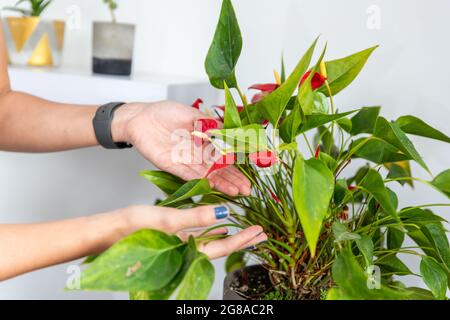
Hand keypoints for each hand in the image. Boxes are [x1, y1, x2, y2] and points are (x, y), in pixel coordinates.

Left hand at [112, 101, 250, 195]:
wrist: (140, 117)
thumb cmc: (165, 112)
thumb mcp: (192, 114)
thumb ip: (209, 124)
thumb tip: (228, 132)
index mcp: (205, 140)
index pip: (226, 155)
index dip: (238, 163)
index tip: (251, 169)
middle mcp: (198, 154)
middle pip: (219, 170)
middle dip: (233, 179)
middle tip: (247, 189)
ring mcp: (187, 162)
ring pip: (207, 176)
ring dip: (222, 184)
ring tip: (236, 192)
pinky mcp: (173, 167)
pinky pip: (189, 176)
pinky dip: (201, 182)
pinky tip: (214, 188)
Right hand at [121, 205, 266, 258]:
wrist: (107, 231)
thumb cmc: (132, 229)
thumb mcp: (168, 220)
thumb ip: (197, 218)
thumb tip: (225, 213)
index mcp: (188, 251)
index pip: (223, 247)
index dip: (243, 240)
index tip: (259, 231)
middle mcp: (187, 250)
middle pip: (221, 245)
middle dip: (242, 239)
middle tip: (261, 232)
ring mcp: (180, 244)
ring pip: (212, 238)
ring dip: (230, 231)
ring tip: (246, 227)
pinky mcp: (173, 236)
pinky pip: (199, 232)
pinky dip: (212, 226)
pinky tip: (218, 222)